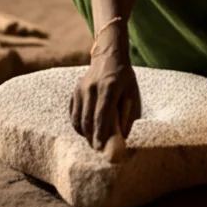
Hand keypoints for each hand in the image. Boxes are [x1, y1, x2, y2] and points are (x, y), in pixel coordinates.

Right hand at [70, 30, 140, 151]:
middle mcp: (92, 87)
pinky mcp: (75, 90)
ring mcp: (81, 88)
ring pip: (78, 118)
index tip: (100, 147)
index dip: (100, 133)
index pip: (102, 115)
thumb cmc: (124, 78)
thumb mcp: (132, 94)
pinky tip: (85, 131)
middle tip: (97, 149)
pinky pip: (73, 113)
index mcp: (110, 87)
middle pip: (88, 119)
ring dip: (84, 133)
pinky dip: (78, 124)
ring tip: (92, 141)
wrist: (109, 57)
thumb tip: (122, 137)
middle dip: (91, 137)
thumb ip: (128, 115)